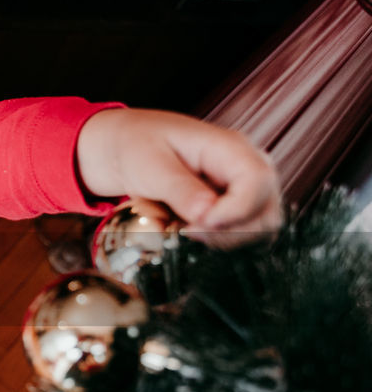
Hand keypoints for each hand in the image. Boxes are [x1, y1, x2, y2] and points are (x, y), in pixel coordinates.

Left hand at [77, 108, 282, 247]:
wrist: (126, 147)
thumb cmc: (137, 146)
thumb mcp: (150, 164)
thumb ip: (180, 189)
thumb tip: (207, 216)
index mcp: (230, 148)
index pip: (258, 181)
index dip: (236, 211)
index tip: (200, 224)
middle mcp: (248, 169)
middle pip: (266, 213)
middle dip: (228, 233)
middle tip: (184, 231)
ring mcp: (246, 191)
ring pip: (260, 231)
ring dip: (223, 242)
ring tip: (184, 230)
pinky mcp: (236, 210)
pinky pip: (243, 238)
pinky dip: (220, 245)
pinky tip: (191, 235)